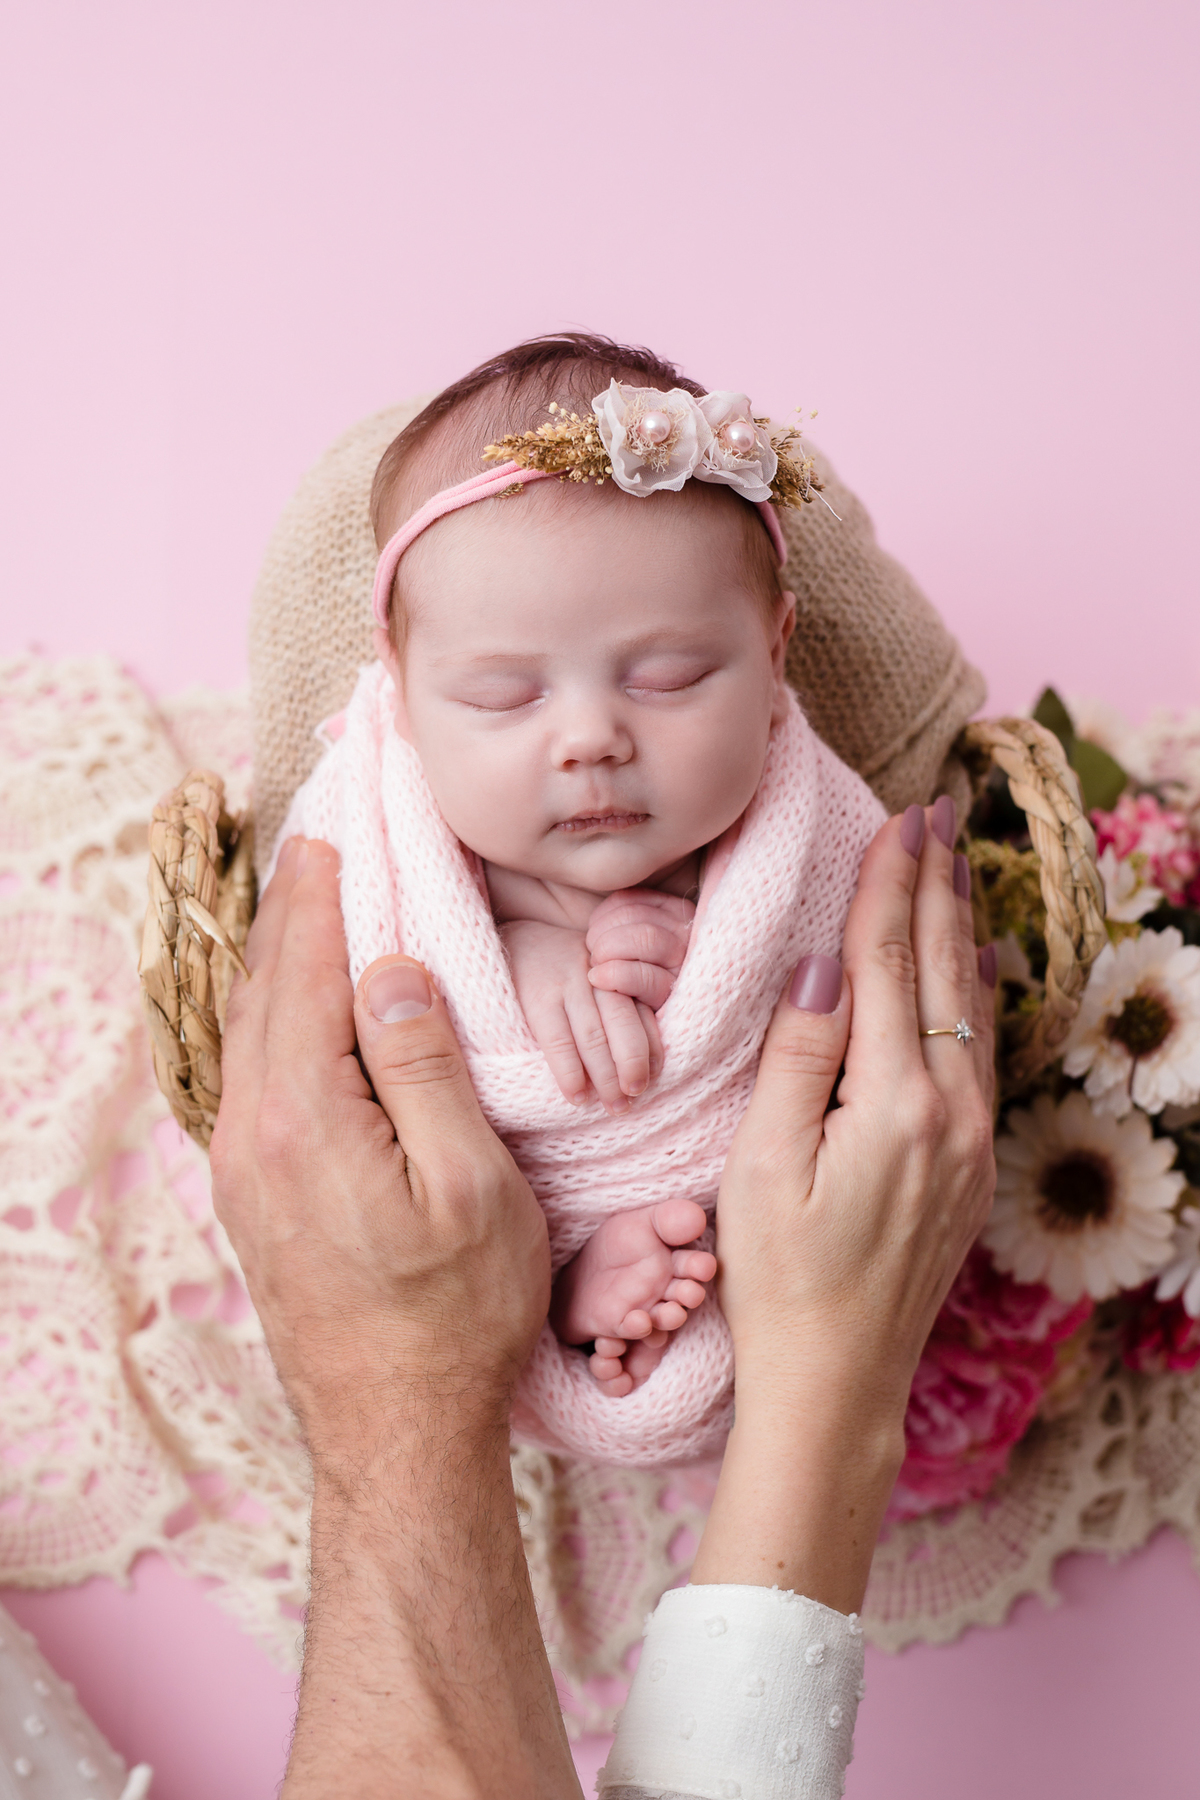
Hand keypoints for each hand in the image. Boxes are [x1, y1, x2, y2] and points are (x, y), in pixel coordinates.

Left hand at [209, 839, 576, 1797]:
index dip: (325, 892)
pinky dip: (274, 1009)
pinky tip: (298, 999)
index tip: (337, 825)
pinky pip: (252, 1069)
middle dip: (290, 906)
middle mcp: (253, 1133)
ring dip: (278, 955)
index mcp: (305, 1119)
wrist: (393, 1431)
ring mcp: (243, 1166)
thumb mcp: (469, 1186)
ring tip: (304, 896)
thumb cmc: (454, 1315)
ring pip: (250, 1028)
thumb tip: (391, 969)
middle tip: (316, 833)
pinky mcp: (253, 1191)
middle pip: (264, 988)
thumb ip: (424, 1068)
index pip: (311, 971)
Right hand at [500, 916, 662, 1111]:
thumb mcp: (595, 976)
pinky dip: (570, 1072)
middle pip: (623, 1024)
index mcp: (617, 971)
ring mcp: (567, 983)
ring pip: (594, 1036)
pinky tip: (577, 1095)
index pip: (645, 1012)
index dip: (653, 1051)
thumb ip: (617, 1004)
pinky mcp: (537, 996)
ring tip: (614, 1106)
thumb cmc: (560, 969)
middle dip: (632, 1066)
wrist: (510, 938)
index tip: (654, 1080)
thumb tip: (645, 1059)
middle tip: (634, 1099)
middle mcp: (597, 975)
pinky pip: (559, 1040)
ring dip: (606, 1077)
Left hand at [585, 887, 694, 1009]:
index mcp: (676, 913)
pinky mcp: (675, 995)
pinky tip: (598, 979)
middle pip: (638, 916)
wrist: (645, 1029)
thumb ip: (624, 920)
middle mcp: (688, 934)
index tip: (593, 931)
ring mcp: (685, 964)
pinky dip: (614, 974)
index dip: (604, 914)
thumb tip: (595, 917)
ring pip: (645, 938)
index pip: (633, 899)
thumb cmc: (633, 975)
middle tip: (593, 953)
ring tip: (596, 966)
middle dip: (604, 934)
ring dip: (608, 950)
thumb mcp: (633, 940)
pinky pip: (644, 976)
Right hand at [692, 800, 996, 1610]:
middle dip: (936, 884)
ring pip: (972, 1007)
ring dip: (960, 929)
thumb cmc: (780, 1278)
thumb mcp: (762, 1167)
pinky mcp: (973, 1165)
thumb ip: (799, 1059)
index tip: (897, 820)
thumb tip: (824, 964)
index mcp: (893, 1105)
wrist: (839, 1378)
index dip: (890, 886)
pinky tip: (979, 967)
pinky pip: (980, 1053)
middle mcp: (950, 1114)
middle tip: (937, 812)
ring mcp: (971, 1142)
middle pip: (944, 972)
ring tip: (955, 864)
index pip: (891, 965)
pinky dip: (978, 994)